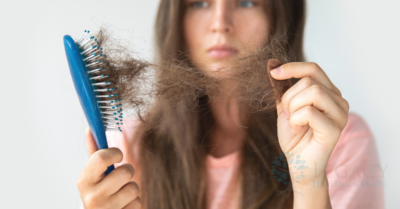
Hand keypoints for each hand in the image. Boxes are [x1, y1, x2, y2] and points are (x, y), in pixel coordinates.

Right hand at [76, 128, 141, 208]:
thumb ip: (94, 153)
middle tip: (120, 176)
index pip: (101, 158)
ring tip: (121, 192)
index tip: (117, 155)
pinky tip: (124, 203)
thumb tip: (90, 129)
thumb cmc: (97, 192)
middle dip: (127, 171)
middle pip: (124, 172)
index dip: (114, 153)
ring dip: (131, 187)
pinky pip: (138, 202)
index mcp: (83, 181)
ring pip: (134, 187)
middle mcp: (92, 197)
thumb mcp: (92, 174)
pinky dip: (134, 202)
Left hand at [270, 62, 349, 186]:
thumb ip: (282, 87)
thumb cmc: (294, 135)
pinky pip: (309, 112)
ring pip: (313, 92)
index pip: (313, 69)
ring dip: (293, 107)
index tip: (274, 73)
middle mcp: (339, 100)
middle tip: (287, 114)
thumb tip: (272, 64)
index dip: (292, 67)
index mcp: (329, 92)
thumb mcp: (285, 106)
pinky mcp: (335, 129)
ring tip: (293, 122)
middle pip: (309, 81)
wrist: (298, 162)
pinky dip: (296, 120)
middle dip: (289, 97)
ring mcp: (340, 114)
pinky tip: (297, 130)